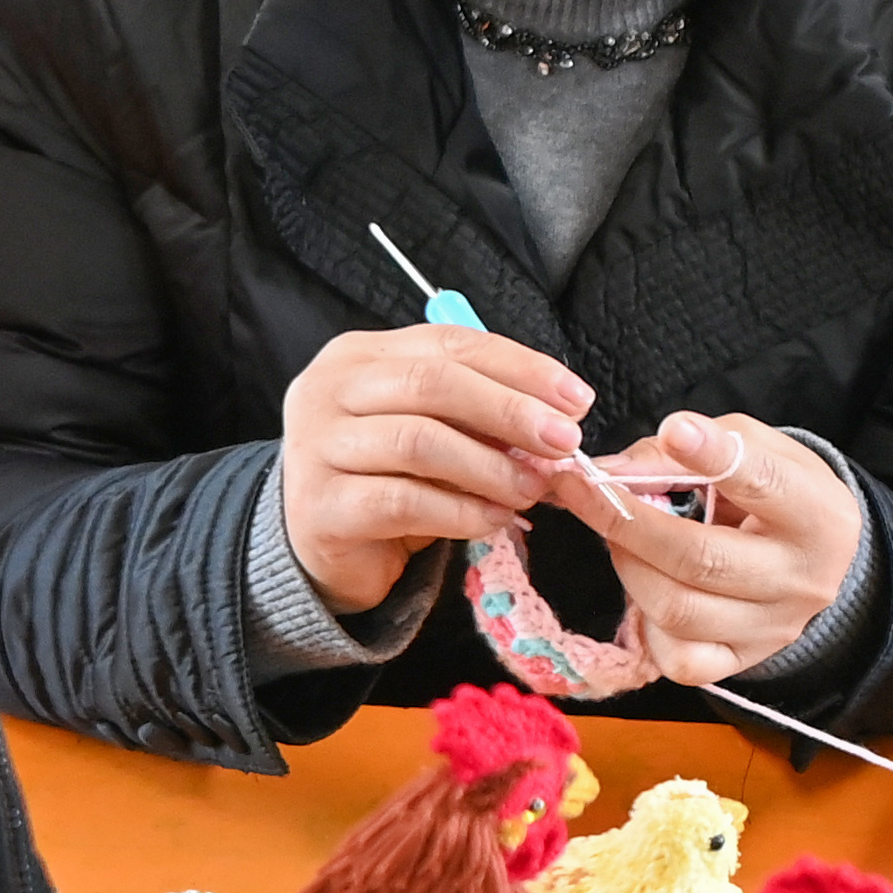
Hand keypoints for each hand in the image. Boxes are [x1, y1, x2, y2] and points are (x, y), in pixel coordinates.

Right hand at [278, 321, 592, 617]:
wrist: (319, 548)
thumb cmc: (385, 478)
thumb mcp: (433, 430)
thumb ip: (478, 415)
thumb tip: (557, 418)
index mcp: (360, 355)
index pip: (449, 344)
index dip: (518, 367)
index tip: (576, 398)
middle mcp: (329, 390)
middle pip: (432, 384)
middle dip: (510, 411)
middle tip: (563, 442)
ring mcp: (316, 447)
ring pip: (419, 441)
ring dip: (490, 467)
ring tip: (532, 489)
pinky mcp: (320, 507)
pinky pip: (403, 502)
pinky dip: (461, 511)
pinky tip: (494, 520)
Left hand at [556, 415, 857, 685]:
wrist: (813, 553)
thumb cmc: (775, 488)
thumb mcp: (750, 446)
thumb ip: (688, 449)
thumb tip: (612, 470)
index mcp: (819, 514)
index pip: (764, 483)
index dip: (714, 457)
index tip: (675, 431)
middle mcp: (804, 579)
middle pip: (702, 559)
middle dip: (629, 522)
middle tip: (584, 490)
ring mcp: (773, 629)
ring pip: (678, 610)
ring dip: (628, 566)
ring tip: (616, 535)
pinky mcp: (743, 660)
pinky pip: (680, 659)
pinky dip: (648, 625)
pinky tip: (649, 588)